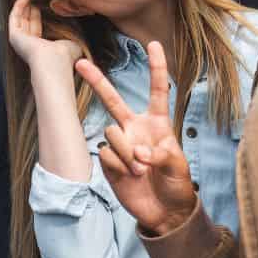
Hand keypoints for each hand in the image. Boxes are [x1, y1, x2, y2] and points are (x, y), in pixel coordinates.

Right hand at [7, 0, 83, 71]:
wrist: (56, 62)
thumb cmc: (65, 57)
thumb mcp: (72, 42)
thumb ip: (72, 35)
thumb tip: (78, 30)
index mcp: (40, 48)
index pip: (36, 28)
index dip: (37, 14)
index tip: (41, 2)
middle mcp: (28, 45)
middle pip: (26, 21)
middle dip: (29, 6)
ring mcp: (19, 41)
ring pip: (19, 18)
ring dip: (23, 4)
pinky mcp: (13, 35)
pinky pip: (14, 17)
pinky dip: (18, 5)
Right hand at [74, 40, 197, 235]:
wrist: (164, 213)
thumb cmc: (177, 185)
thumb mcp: (178, 165)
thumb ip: (160, 153)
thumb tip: (138, 151)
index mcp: (157, 123)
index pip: (157, 91)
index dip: (156, 67)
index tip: (153, 44)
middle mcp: (135, 129)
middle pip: (112, 100)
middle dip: (96, 81)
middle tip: (79, 63)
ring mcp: (120, 145)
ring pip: (112, 133)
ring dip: (126, 151)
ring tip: (141, 170)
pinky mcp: (109, 163)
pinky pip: (106, 154)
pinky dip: (119, 166)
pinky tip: (130, 177)